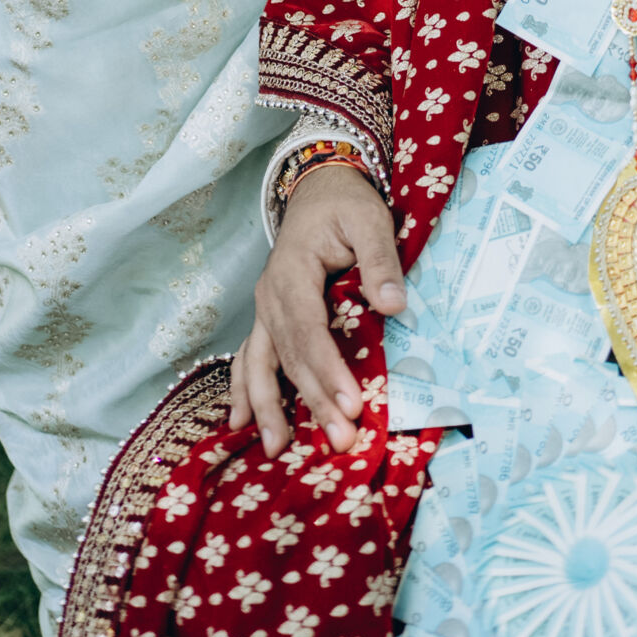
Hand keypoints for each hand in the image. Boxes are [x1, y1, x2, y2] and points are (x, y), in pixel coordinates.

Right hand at [229, 163, 404, 455]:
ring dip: (268, 407)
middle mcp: (270, 296)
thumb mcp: (369, 218)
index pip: (309, 331)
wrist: (319, 187)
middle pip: (288, 356)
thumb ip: (380, 259)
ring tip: (277, 449)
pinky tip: (241, 423)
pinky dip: (244, 389)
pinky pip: (250, 357)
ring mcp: (265, 308)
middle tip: (340, 440)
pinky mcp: (269, 317)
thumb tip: (395, 304)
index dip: (327, 370)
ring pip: (261, 363)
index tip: (352, 405)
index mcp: (292, 272)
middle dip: (312, 401)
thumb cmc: (345, 204)